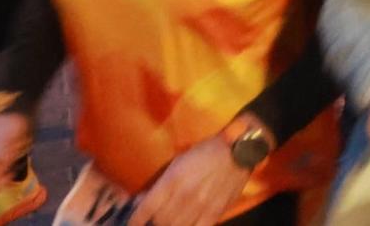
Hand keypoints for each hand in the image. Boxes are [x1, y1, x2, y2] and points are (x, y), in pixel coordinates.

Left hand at [132, 135, 250, 225]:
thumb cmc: (205, 152)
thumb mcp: (179, 162)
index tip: (132, 223)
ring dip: (169, 225)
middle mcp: (184, 196)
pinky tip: (185, 224)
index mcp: (173, 180)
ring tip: (170, 220)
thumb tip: (143, 200)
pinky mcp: (215, 212)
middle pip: (160, 221)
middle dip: (154, 222)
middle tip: (156, 218)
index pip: (146, 208)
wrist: (237, 151)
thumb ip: (162, 182)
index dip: (135, 219)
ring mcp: (200, 206)